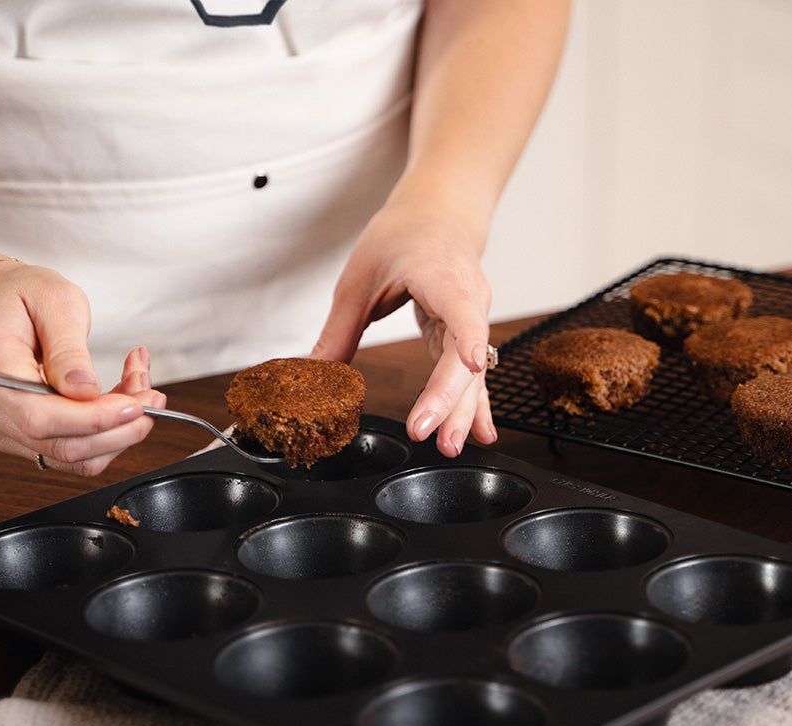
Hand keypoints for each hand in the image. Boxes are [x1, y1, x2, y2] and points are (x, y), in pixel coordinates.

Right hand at [0, 261, 165, 475]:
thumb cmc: (17, 294)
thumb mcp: (54, 300)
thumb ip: (69, 349)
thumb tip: (86, 392)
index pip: (41, 417)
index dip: (95, 419)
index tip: (136, 405)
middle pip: (60, 446)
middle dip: (119, 427)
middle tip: (153, 394)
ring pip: (71, 454)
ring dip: (118, 430)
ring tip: (139, 385)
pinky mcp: (16, 436)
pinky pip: (69, 448)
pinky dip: (105, 430)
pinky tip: (121, 396)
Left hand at [312, 197, 496, 457]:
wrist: (439, 215)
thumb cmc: (404, 235)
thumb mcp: (359, 278)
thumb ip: (339, 330)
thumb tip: (312, 374)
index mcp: (442, 276)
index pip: (462, 310)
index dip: (468, 338)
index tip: (468, 365)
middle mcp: (468, 300)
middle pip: (464, 356)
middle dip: (449, 398)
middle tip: (427, 433)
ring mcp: (473, 319)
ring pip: (472, 372)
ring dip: (462, 410)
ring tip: (450, 445)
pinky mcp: (467, 335)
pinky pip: (473, 374)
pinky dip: (473, 404)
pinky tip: (479, 434)